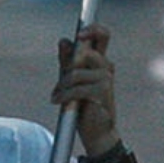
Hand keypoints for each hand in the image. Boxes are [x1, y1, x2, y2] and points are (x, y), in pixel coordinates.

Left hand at [54, 24, 121, 154]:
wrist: (97, 133)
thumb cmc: (85, 106)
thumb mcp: (72, 81)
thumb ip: (68, 62)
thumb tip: (64, 40)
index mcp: (101, 61)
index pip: (102, 36)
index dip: (92, 29)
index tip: (79, 34)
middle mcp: (106, 68)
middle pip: (86, 52)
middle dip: (68, 67)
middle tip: (62, 82)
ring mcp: (106, 80)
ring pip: (76, 72)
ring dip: (62, 85)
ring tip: (57, 95)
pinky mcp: (102, 93)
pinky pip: (76, 88)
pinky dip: (63, 95)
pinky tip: (57, 101)